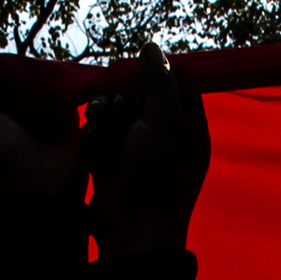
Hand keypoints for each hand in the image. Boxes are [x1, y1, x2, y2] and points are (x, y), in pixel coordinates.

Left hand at [0, 57, 87, 204]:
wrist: (42, 184)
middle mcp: (7, 126)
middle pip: (6, 89)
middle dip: (7, 72)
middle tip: (8, 48)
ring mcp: (37, 125)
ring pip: (32, 90)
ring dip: (33, 75)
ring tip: (32, 51)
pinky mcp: (63, 122)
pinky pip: (61, 95)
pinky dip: (59, 83)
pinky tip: (55, 65)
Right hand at [85, 52, 209, 257]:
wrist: (131, 231)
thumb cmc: (157, 177)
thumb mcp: (165, 122)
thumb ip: (159, 82)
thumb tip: (151, 48)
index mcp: (186, 126)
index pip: (174, 84)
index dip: (154, 75)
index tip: (138, 74)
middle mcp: (162, 135)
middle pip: (138, 94)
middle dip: (122, 95)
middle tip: (119, 108)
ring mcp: (134, 149)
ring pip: (113, 112)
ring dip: (103, 112)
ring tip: (101, 122)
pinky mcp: (109, 160)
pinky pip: (97, 134)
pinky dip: (93, 137)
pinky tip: (94, 146)